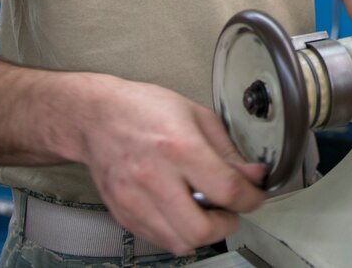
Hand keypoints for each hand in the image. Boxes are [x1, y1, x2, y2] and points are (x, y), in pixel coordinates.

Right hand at [78, 77, 265, 255]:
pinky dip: (178, 233)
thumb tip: (253, 174)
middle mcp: (155, 177)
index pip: (226, 190)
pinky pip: (159, 240)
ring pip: (180, 243)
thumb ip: (227, 150)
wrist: (97, 117)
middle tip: (230, 210)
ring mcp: (135, 200)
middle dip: (227, 224)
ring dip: (202, 233)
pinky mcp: (123, 214)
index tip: (254, 196)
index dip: (250, 198)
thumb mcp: (197, 115)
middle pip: (201, 229)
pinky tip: (181, 211)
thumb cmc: (144, 109)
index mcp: (179, 147)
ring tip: (205, 210)